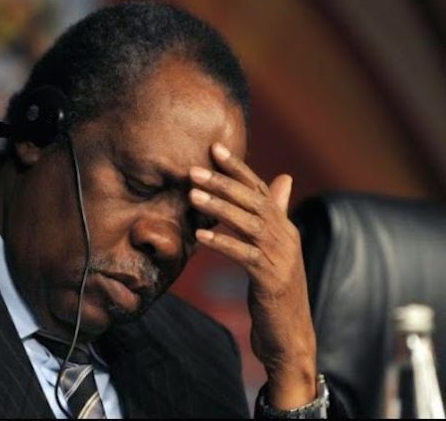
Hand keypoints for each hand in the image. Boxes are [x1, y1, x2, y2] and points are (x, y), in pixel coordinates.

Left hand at [189, 143, 316, 409]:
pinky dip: (222, 242)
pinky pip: (243, 255)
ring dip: (218, 207)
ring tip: (192, 195)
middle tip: (193, 170)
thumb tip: (283, 178)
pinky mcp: (271, 279)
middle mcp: (286, 236)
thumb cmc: (276, 288)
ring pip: (247, 223)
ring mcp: (280, 257)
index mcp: (284, 226)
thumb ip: (276, 214)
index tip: (214, 149)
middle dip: (222, 183)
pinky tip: (200, 234)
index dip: (238, 168)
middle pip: (252, 201)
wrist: (289, 333)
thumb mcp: (276, 248)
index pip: (260, 188)